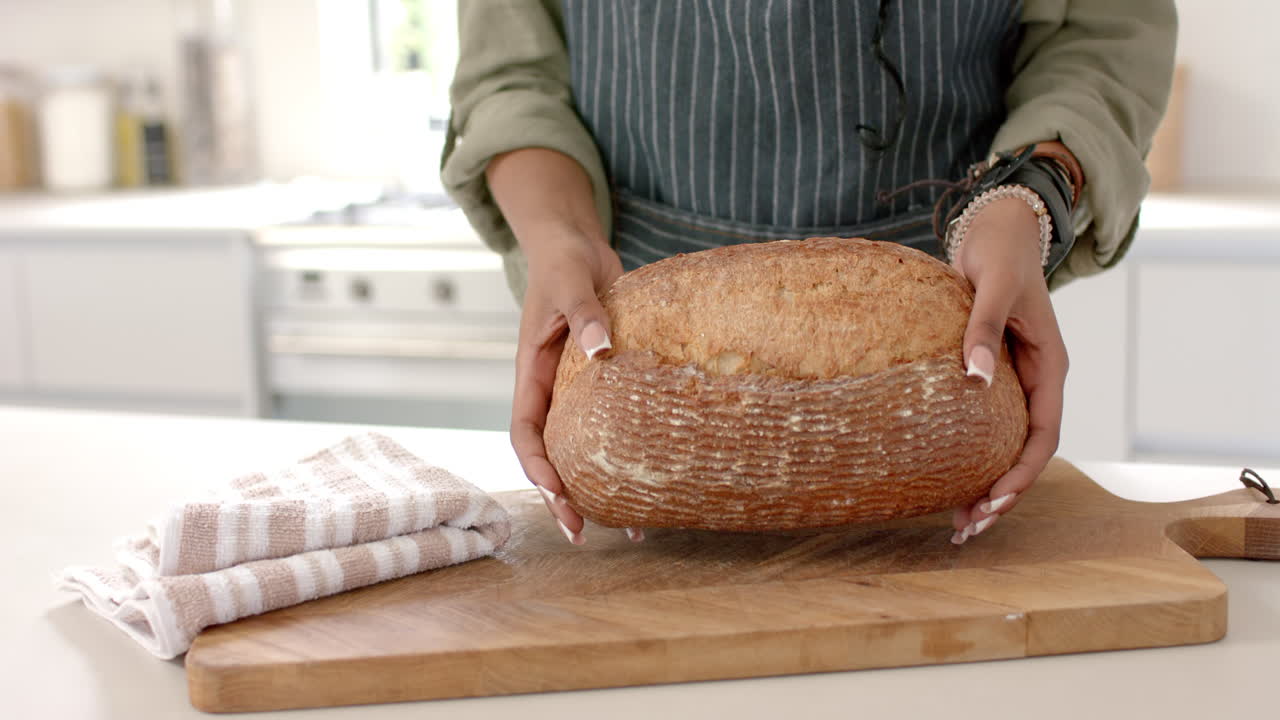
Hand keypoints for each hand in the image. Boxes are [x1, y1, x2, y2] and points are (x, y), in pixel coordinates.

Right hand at [510, 225, 639, 544]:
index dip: (536, 467)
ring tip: (625, 527)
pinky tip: (654, 483)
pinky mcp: (604, 385)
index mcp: (532, 372)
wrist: (578, 247)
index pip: (525, 432)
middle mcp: (551, 391)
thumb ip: (585, 314)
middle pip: (550, 455)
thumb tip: (602, 350)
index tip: (556, 493)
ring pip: (581, 450)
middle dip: (561, 497)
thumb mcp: (571, 283)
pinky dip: (626, 456)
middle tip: (581, 534)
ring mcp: (576, 392)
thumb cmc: (566, 262)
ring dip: (596, 488)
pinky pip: (611, 428)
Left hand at [948, 195, 1068, 543]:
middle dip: (1000, 494)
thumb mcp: (993, 287)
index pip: (1043, 435)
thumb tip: (973, 377)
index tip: (993, 501)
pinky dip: (965, 454)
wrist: (996, 229)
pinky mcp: (987, 376)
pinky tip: (938, 478)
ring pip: (1002, 446)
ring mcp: (1010, 382)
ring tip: (956, 523)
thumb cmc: (999, 253)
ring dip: (983, 484)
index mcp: (1048, 368)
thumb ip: (982, 330)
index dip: (1021, 474)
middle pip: (1024, 453)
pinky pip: (980, 426)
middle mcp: (1033, 382)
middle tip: (966, 528)